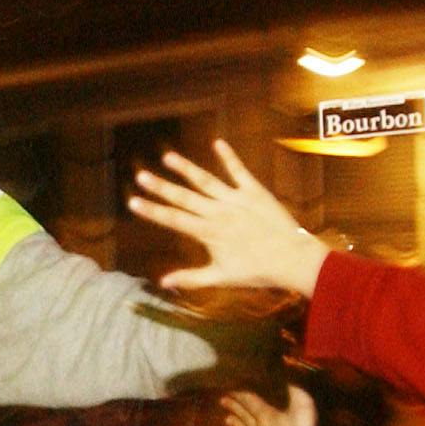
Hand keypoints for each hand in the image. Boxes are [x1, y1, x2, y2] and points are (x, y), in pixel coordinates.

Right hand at [127, 141, 332, 296]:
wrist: (292, 259)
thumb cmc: (257, 271)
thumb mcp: (221, 277)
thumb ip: (190, 278)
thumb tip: (163, 282)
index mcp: (208, 233)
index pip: (173, 220)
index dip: (152, 210)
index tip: (132, 201)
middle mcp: (218, 213)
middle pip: (184, 197)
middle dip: (160, 187)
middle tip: (140, 175)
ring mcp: (236, 200)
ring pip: (206, 181)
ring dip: (186, 168)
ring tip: (168, 156)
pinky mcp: (255, 192)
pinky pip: (239, 171)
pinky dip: (228, 157)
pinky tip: (217, 143)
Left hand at [223, 385, 318, 425]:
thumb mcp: (303, 408)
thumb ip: (296, 393)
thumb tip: (290, 381)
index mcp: (266, 416)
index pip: (249, 402)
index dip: (240, 395)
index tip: (232, 390)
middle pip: (244, 416)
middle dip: (234, 407)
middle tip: (223, 401)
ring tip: (227, 420)